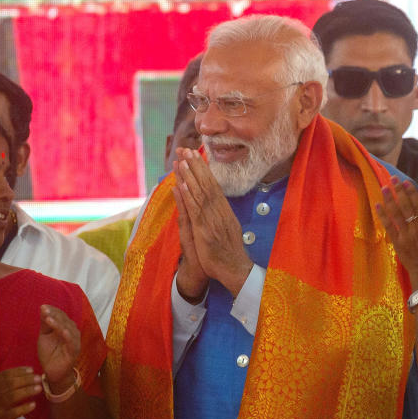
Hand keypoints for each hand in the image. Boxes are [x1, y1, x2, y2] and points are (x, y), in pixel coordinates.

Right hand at [0, 366, 41, 418]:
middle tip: (38, 378)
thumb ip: (4, 384)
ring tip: (39, 388)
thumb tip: (27, 374)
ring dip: (28, 391)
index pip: (5, 375)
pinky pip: (14, 412)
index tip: (31, 370)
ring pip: (13, 396)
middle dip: (26, 379)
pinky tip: (33, 405)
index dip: (19, 371)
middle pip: (10, 384)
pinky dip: (25, 407)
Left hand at [37, 305, 80, 390]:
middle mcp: (72, 333)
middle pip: (65, 320)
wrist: (52, 372)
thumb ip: (45, 323)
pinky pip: (73, 343)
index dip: (53, 310)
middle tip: (45, 310)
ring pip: (69, 330)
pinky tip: (63, 332)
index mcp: (65, 327)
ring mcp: (74, 342)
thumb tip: (43, 307)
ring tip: (49, 319)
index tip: (43, 307)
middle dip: (55, 315)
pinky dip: (69, 337)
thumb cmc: (49, 353)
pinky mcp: (74, 352)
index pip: (61, 315)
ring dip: (59, 324)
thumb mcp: (44, 335)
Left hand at [173, 148, 252, 296]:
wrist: (235, 270)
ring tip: (183, 160)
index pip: (213, 185)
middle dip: (196, 166)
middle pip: (207, 184)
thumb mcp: (226, 229)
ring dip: (191, 175)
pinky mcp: (206, 230)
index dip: (203, 169)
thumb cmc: (228, 252)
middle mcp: (220, 211)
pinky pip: (196, 210)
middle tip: (186, 149)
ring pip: (201, 193)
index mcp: (224, 210)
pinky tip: (182, 185)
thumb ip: (218, 214)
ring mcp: (213, 220)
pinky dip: (189, 197)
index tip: (195, 154)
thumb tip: (213, 202)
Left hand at [375, 178, 417, 288]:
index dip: (412, 192)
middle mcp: (416, 228)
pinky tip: (378, 205)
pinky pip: (388, 226)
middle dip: (399, 191)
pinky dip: (383, 215)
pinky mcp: (397, 242)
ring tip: (384, 187)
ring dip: (389, 199)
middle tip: (392, 179)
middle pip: (406, 206)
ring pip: (396, 214)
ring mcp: (405, 235)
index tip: (406, 182)